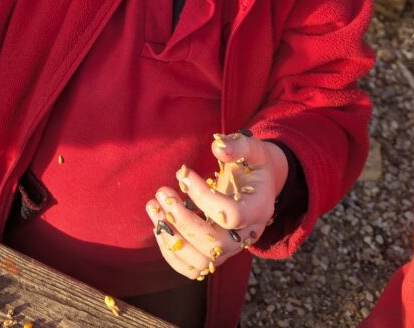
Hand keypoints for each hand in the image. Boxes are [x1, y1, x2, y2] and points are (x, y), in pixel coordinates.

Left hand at [145, 131, 288, 280]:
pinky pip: (193, 267)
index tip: (183, 173)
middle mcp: (246, 235)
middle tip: (162, 191)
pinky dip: (171, 252)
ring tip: (153, 207)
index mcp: (258, 209)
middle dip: (182, 220)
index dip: (203, 196)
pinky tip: (157, 225)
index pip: (231, 215)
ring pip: (201, 261)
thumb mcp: (252, 149)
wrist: (259, 185)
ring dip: (171, 238)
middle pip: (214, 245)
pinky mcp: (215, 253)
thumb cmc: (253, 164)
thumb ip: (238, 146)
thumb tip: (218, 148)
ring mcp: (231, 248)